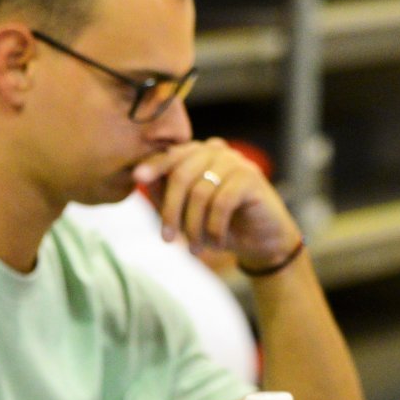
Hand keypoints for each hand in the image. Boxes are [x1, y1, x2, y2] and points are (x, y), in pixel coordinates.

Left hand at [132, 138, 298, 267]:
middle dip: (171, 211)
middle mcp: (215, 151)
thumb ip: (165, 195)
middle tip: (168, 240)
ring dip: (194, 227)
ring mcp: (235, 161)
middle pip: (181, 175)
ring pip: (200, 192)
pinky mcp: (251, 178)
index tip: (137, 178)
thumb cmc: (219, 224)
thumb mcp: (186, 212)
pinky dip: (214, 227)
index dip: (154, 167)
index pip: (170, 156)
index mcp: (197, 154)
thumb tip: (142, 179)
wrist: (261, 240)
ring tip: (195, 249)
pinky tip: (216, 243)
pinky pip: (222, 203)